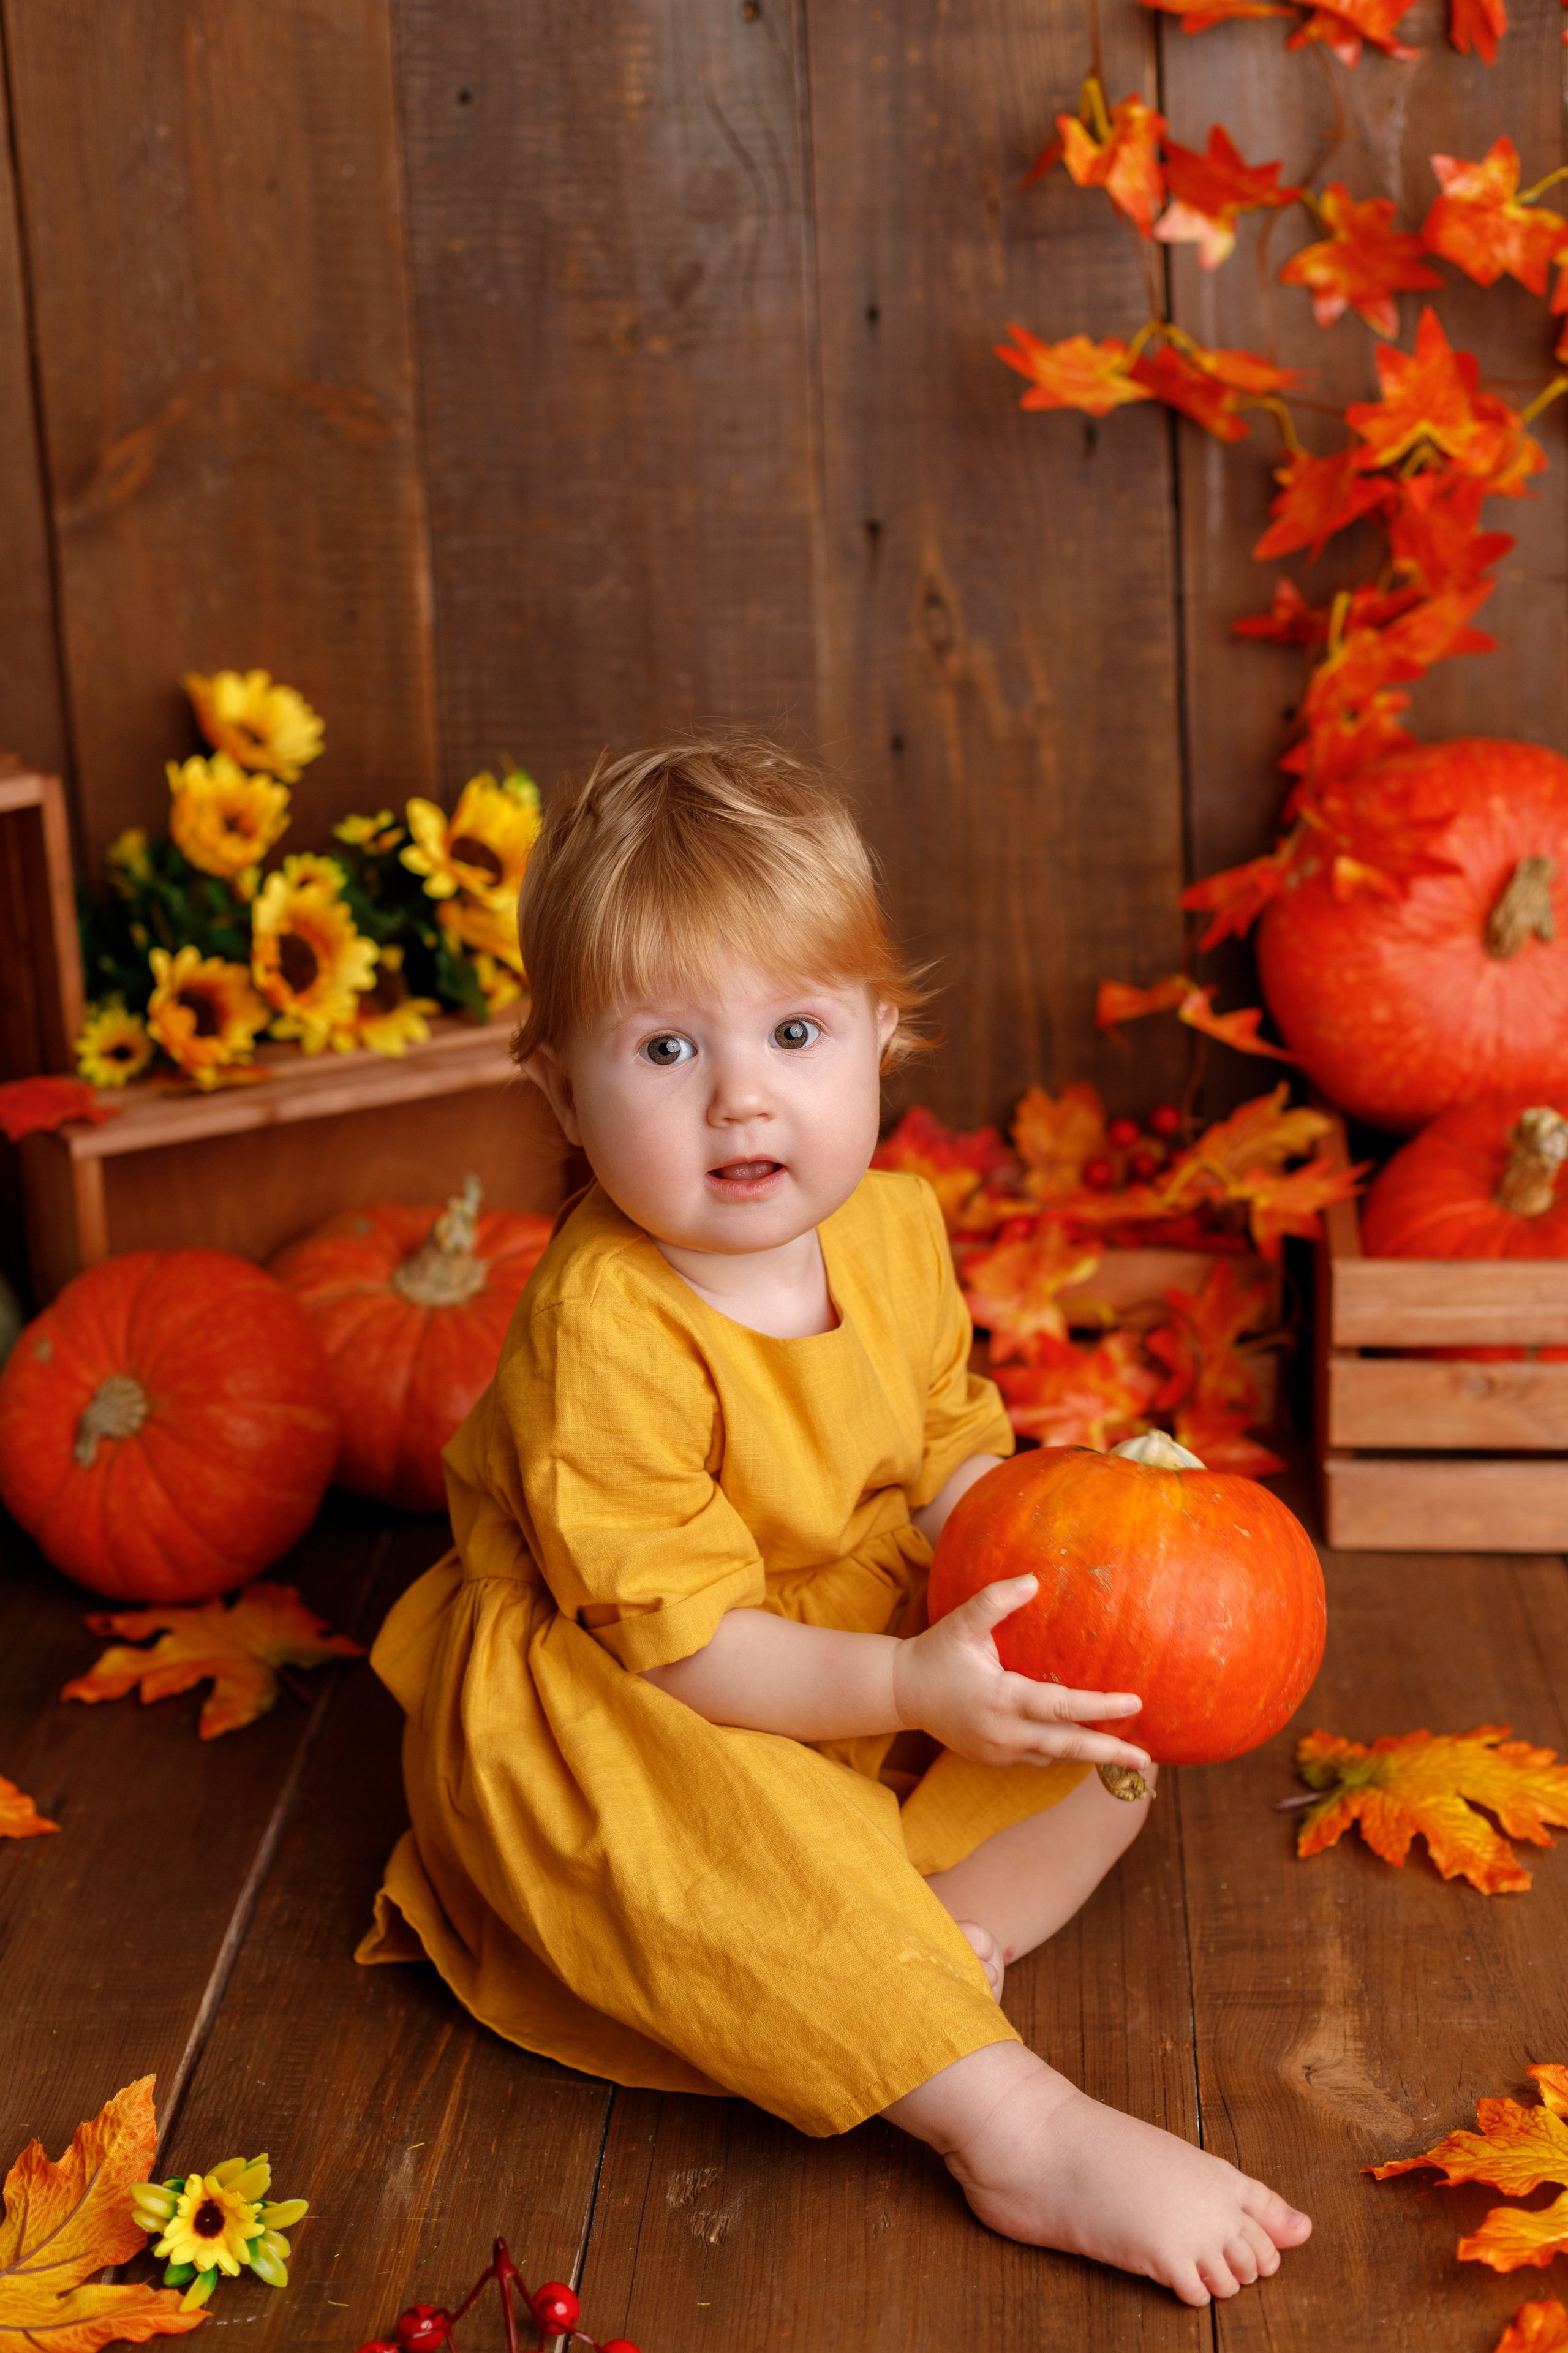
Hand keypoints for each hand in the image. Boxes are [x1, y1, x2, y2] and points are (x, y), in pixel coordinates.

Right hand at [891, 1576, 1149, 1771]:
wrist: (903, 1692)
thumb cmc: (936, 1652)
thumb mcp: (960, 1623)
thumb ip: (995, 1601)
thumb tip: (1033, 1580)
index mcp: (1000, 1699)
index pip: (1060, 1707)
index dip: (1099, 1707)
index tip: (1135, 1702)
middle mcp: (1003, 1733)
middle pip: (1066, 1746)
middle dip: (1108, 1752)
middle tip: (1146, 1759)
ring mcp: (998, 1752)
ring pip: (1054, 1757)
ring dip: (1090, 1757)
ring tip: (1128, 1757)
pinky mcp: (994, 1759)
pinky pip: (1037, 1759)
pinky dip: (1063, 1754)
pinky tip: (1086, 1748)